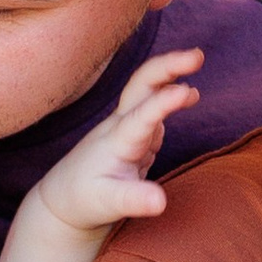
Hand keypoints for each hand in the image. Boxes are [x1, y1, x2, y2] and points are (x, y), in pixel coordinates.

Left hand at [26, 49, 204, 237]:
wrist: (64, 197)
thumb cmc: (85, 200)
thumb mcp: (107, 205)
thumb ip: (134, 201)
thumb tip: (161, 202)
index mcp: (117, 141)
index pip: (143, 115)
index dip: (164, 102)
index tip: (187, 91)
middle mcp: (122, 125)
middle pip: (143, 84)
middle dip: (168, 66)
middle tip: (197, 56)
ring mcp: (129, 126)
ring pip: (148, 89)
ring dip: (170, 72)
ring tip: (197, 59)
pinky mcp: (136, 133)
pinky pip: (153, 105)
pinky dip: (170, 92)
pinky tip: (188, 94)